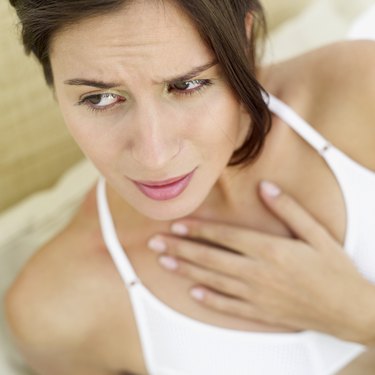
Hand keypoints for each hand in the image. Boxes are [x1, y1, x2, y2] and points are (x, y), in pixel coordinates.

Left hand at [147, 181, 374, 343]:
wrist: (350, 309)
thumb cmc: (334, 269)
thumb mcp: (317, 233)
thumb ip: (289, 209)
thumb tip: (265, 187)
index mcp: (270, 249)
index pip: (225, 236)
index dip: (198, 230)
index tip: (177, 225)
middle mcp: (258, 272)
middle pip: (210, 258)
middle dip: (180, 249)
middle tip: (155, 244)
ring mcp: (257, 295)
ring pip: (213, 281)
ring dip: (186, 271)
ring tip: (164, 263)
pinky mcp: (261, 313)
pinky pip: (229, 307)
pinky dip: (210, 300)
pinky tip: (193, 294)